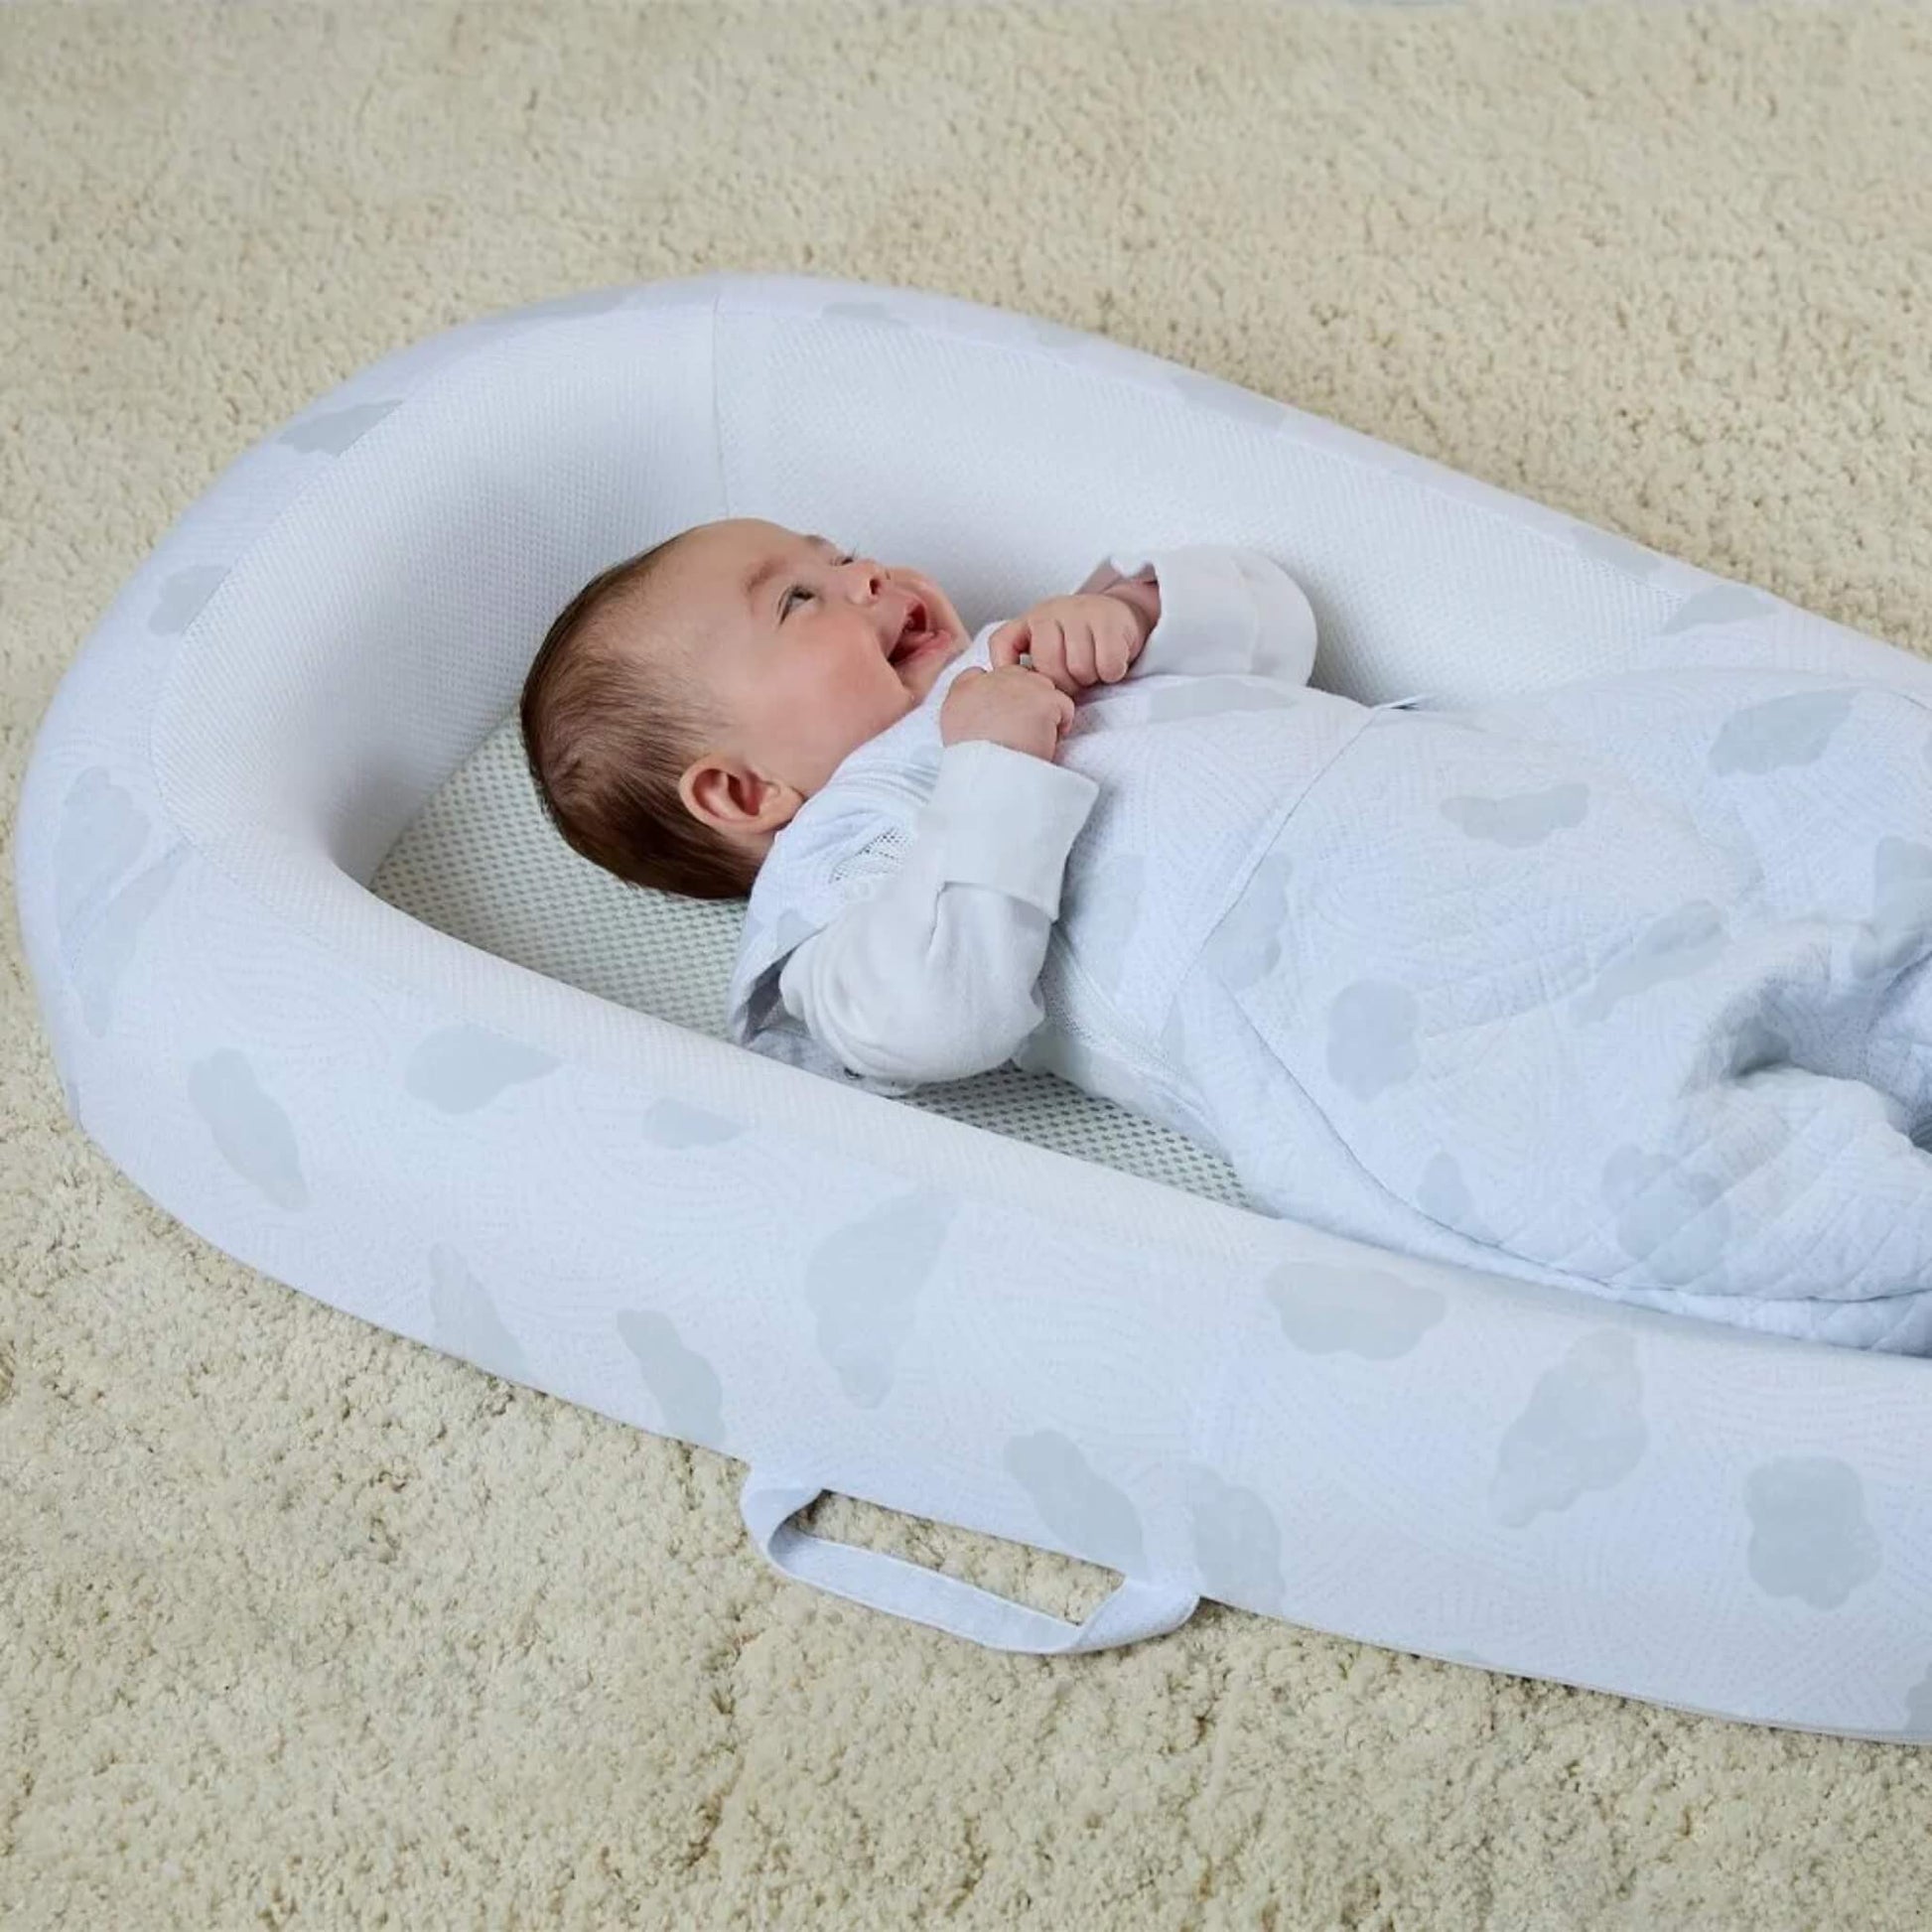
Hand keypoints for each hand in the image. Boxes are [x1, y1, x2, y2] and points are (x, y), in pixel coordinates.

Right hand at [940, 664, 1075, 761]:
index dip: (998, 693)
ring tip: (1033, 739)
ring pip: (1042, 687)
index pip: (980, 674)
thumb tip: (993, 712)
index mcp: (961, 692)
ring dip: (1042, 711)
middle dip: (1024, 700)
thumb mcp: (957, 737)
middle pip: (1017, 676)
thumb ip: (971, 713)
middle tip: (1021, 732)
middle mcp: (987, 681)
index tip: (1002, 717)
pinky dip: (1062, 725)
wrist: (990, 782)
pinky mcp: (1042, 699)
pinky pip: (1064, 705)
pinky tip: (1046, 743)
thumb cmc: (978, 768)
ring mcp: (1017, 685)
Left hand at [988, 590, 1152, 696]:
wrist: (1119, 616)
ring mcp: (1080, 613)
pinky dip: (1111, 674)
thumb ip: (1027, 664)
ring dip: (1089, 679)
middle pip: (1047, 665)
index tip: (1024, 686)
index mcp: (1030, 620)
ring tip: (1091, 671)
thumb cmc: (1079, 641)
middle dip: (1063, 684)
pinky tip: (1109, 667)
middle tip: (1073, 682)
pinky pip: (1107, 664)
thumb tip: (1012, 696)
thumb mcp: (1046, 647)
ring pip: (1079, 667)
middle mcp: (1051, 611)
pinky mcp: (1110, 620)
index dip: (1005, 666)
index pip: (1002, 642)